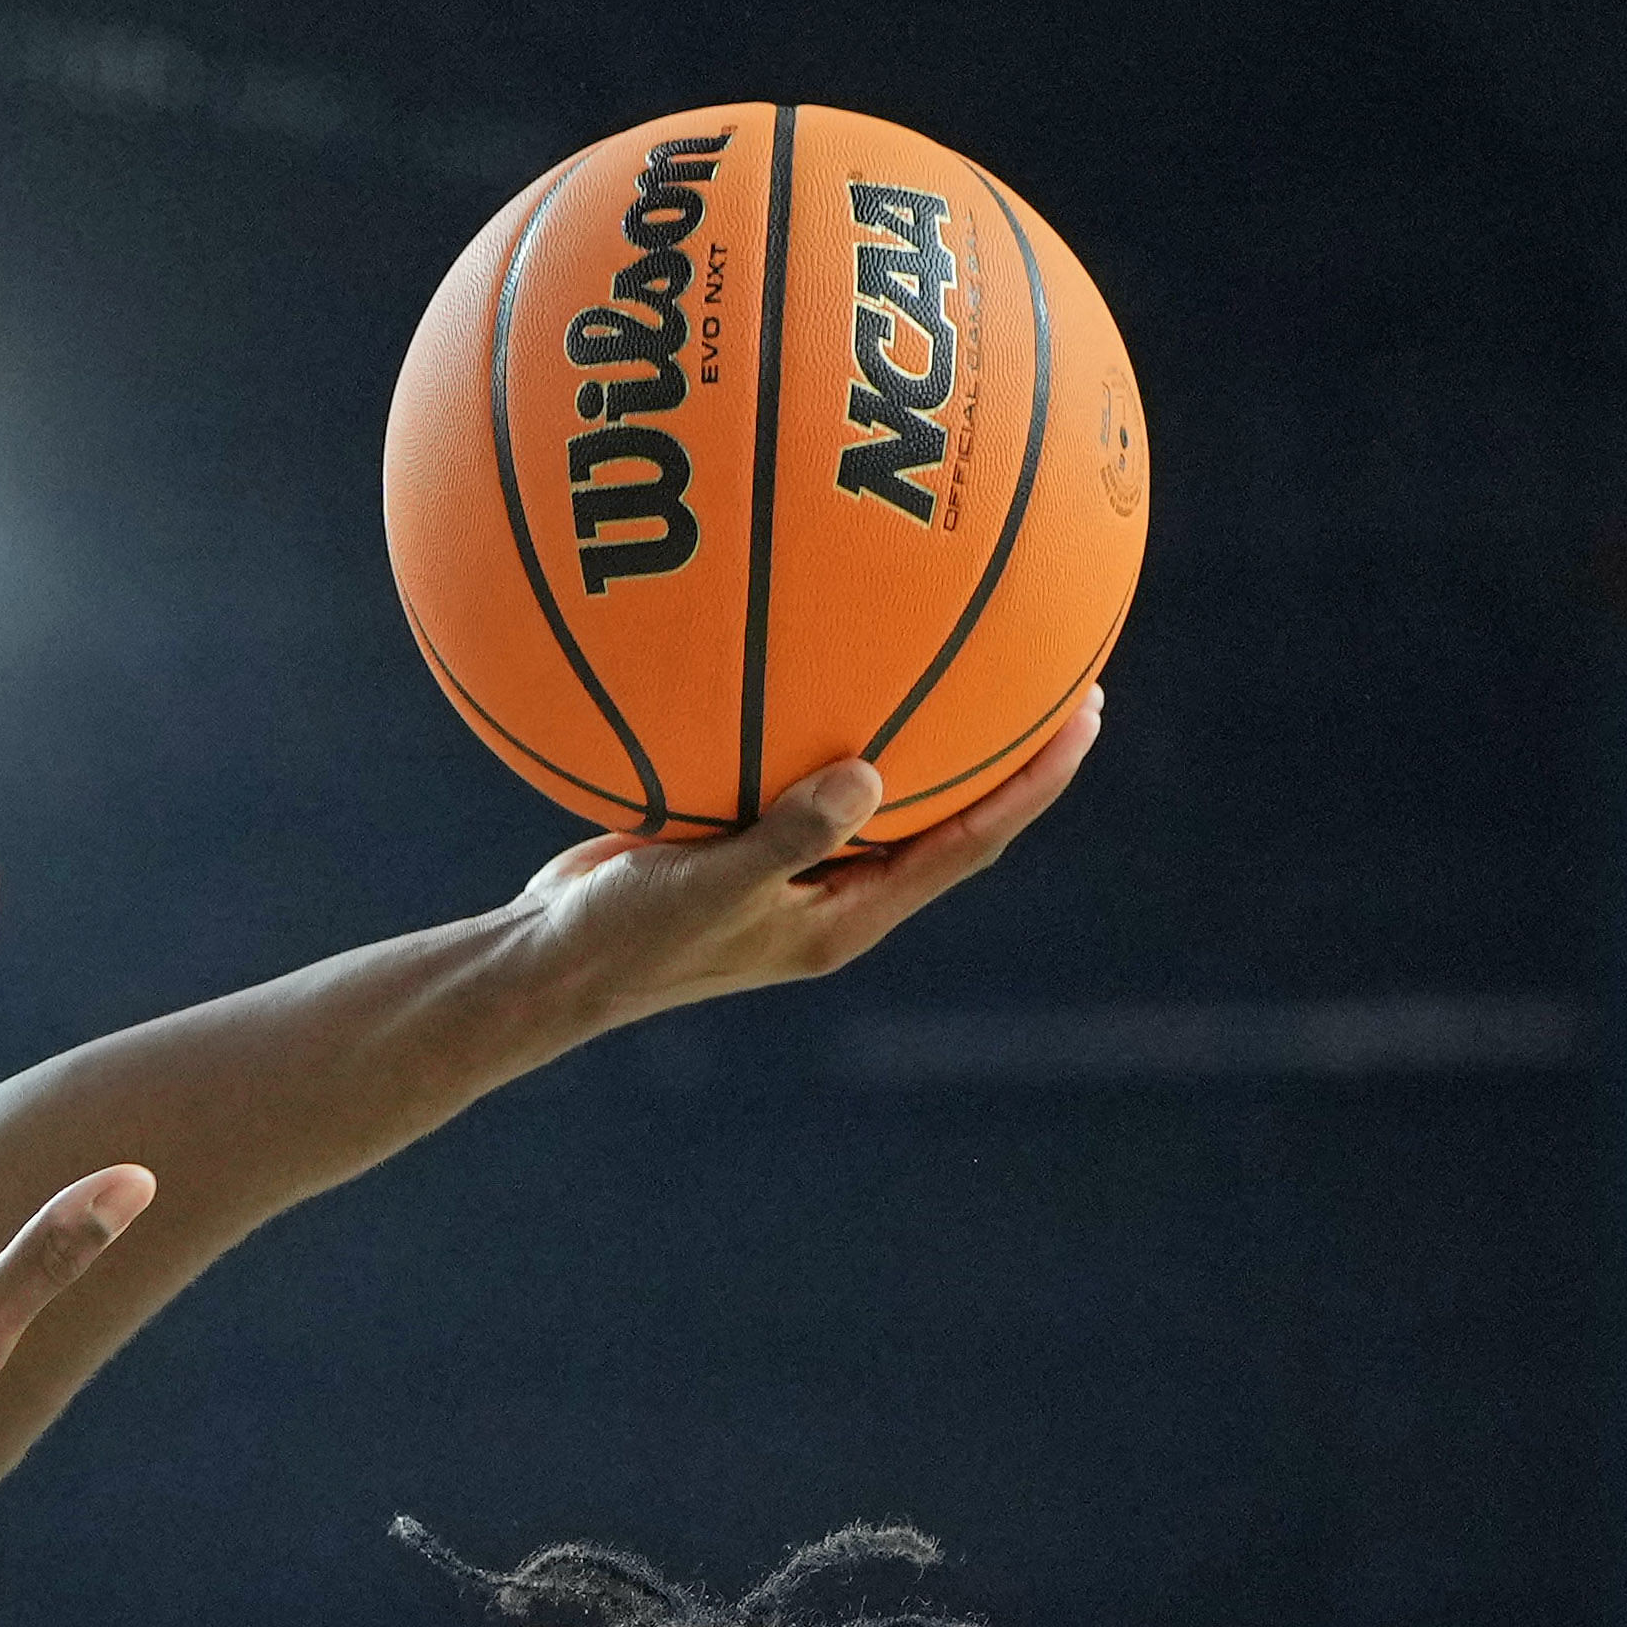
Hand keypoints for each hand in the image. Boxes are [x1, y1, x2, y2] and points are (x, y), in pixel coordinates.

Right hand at [489, 682, 1099, 1036]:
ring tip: (969, 660)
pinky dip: (829, 726)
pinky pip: (808, 778)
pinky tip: (821, 663)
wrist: (540, 966)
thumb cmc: (619, 940)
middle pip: (951, 820)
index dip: (1033, 783)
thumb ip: (785, 834)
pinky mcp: (742, 843)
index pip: (969, 843)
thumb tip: (870, 772)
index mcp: (846, 919)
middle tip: (1065, 680)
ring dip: (931, 739)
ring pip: (884, 799)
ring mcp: (790, 873)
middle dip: (1012, 756)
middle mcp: (834, 897)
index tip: (1087, 715)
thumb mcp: (701, 887)